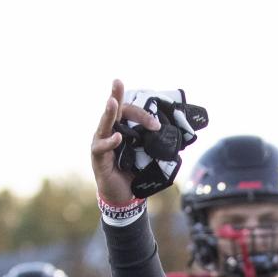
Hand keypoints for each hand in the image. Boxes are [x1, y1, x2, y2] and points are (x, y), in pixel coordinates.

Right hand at [90, 80, 160, 205]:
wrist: (124, 195)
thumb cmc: (134, 172)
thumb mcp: (149, 155)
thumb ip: (157, 144)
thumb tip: (180, 139)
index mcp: (122, 128)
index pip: (129, 112)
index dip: (143, 114)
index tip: (157, 124)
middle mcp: (110, 132)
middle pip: (114, 110)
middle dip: (116, 94)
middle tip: (117, 81)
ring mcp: (101, 143)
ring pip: (104, 124)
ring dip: (108, 113)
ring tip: (112, 102)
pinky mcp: (98, 157)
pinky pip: (101, 146)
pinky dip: (110, 142)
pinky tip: (117, 137)